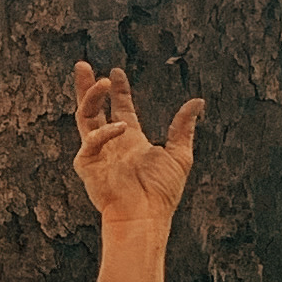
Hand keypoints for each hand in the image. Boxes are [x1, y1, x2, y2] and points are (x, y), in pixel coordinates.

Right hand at [74, 68, 201, 232]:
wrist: (145, 216)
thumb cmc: (161, 193)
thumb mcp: (180, 155)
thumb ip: (184, 128)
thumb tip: (197, 102)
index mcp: (131, 140)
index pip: (120, 108)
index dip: (118, 90)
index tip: (116, 72)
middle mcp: (111, 143)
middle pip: (93, 108)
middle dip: (87, 86)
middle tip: (83, 65)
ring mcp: (97, 153)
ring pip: (84, 117)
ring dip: (89, 97)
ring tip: (100, 81)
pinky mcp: (87, 164)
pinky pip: (90, 141)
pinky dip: (104, 132)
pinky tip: (121, 127)